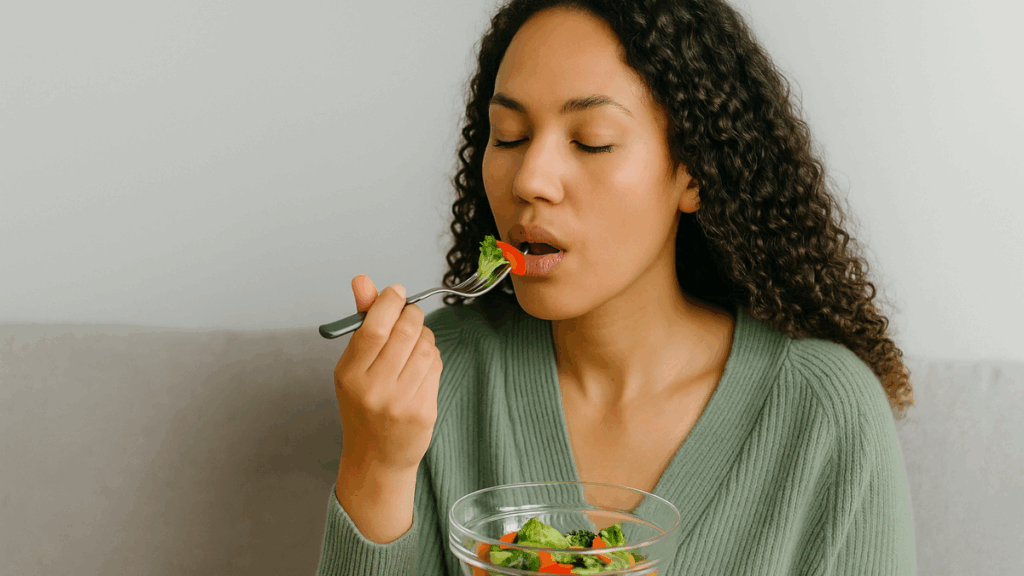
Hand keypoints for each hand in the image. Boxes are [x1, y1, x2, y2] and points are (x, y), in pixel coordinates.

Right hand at [333, 275, 442, 473]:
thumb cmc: (364, 404)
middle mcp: (373, 389)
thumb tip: (362, 280)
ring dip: (424, 336)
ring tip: (415, 343)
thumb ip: (362, 320)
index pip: (374, 326)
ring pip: (425, 347)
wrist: (376, 457)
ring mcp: (400, 402)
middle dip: (412, 315)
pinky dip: (432, 357)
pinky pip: (436, 367)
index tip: (396, 293)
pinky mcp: (423, 412)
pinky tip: (422, 365)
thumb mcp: (353, 365)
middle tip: (409, 315)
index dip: (390, 301)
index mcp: (350, 373)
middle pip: (405, 331)